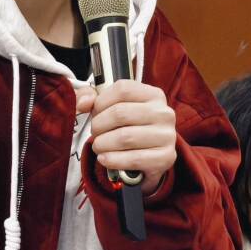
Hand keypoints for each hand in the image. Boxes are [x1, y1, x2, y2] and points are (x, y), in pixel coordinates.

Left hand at [77, 81, 175, 195]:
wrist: (149, 158)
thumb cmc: (129, 128)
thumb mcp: (114, 108)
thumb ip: (92, 98)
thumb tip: (82, 103)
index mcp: (153, 95)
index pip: (122, 89)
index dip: (101, 102)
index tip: (95, 114)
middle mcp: (164, 113)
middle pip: (120, 113)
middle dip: (99, 126)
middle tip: (94, 134)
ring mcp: (167, 135)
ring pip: (124, 137)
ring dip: (103, 144)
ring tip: (98, 147)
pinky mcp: (166, 157)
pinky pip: (133, 159)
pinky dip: (112, 160)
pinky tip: (105, 159)